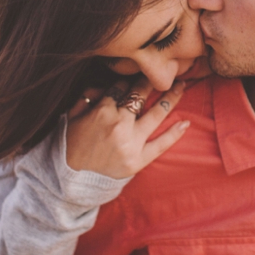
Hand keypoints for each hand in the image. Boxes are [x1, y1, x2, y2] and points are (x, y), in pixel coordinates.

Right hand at [64, 77, 189, 178]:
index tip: (134, 77)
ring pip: (156, 114)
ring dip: (171, 97)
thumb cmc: (68, 146)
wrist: (68, 181)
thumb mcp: (71, 116)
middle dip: (152, 81)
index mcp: (102, 110)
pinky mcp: (138, 161)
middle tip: (165, 72)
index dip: (128, 80)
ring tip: (181, 86)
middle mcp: (119, 124)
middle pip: (140, 95)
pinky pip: (161, 145)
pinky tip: (186, 123)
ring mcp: (131, 142)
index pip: (120, 87)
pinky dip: (175, 134)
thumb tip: (105, 86)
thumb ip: (87, 96)